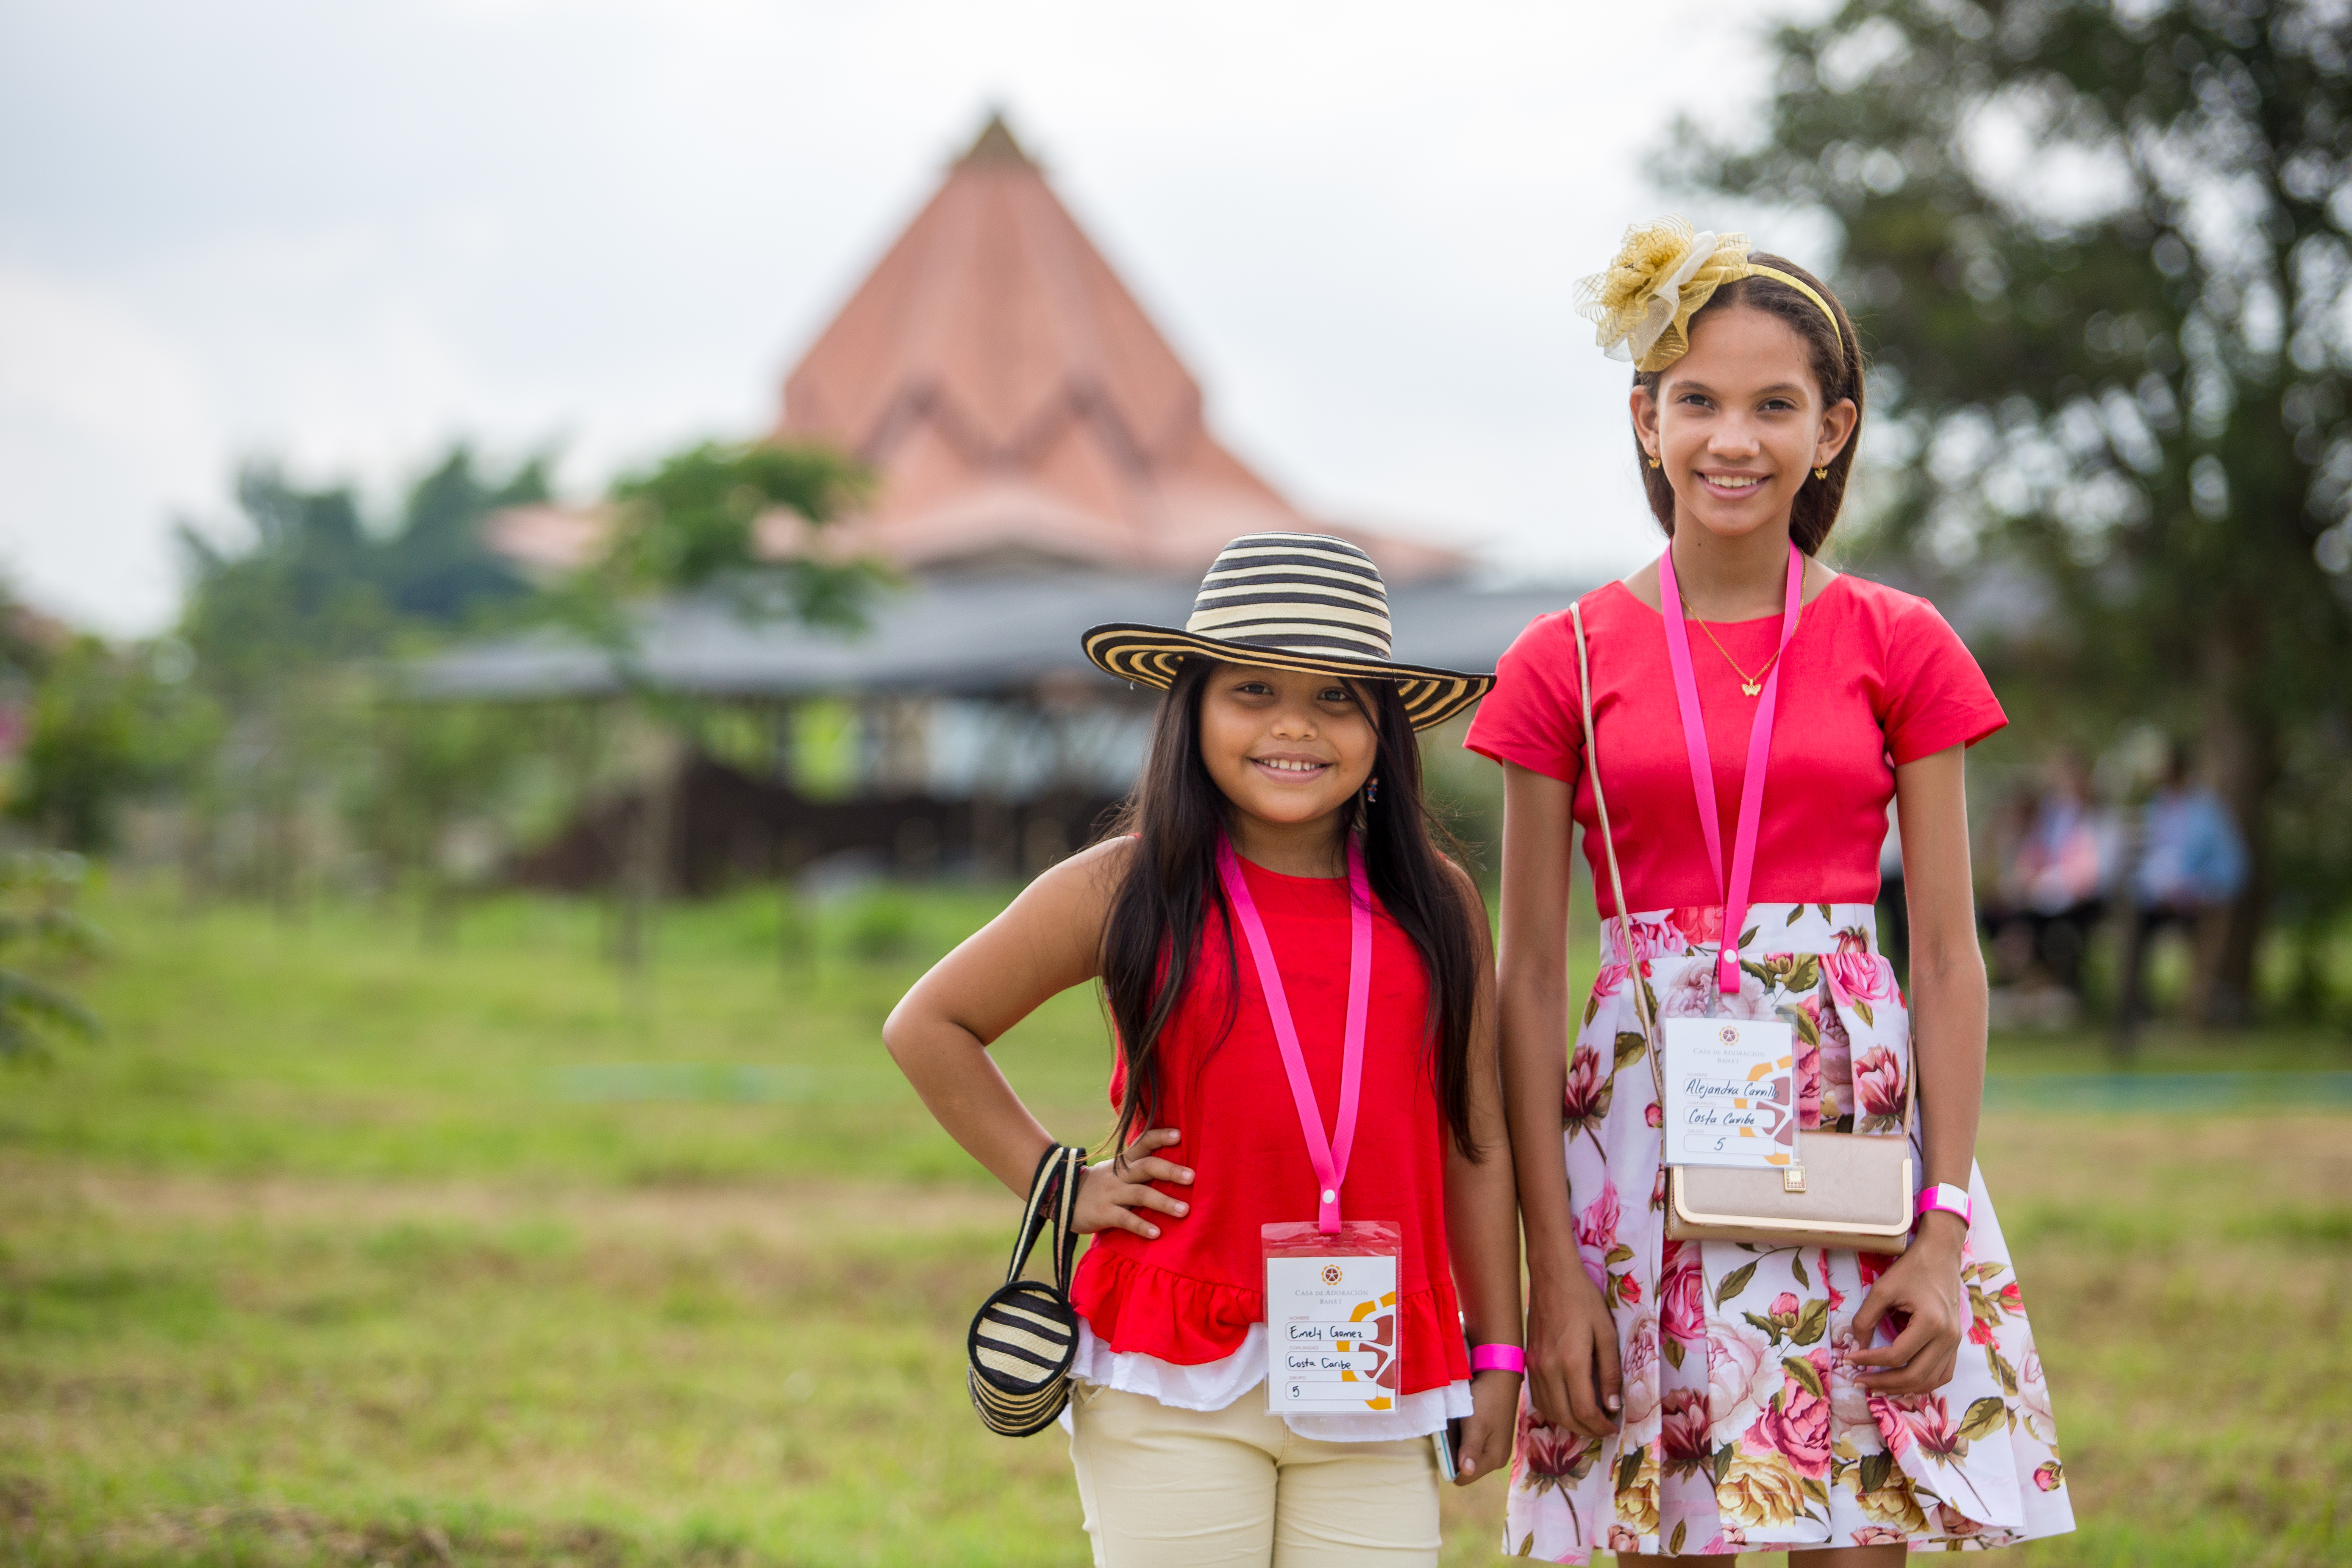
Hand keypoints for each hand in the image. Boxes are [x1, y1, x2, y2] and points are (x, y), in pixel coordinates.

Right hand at [1071, 1128, 1192, 1238]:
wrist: (1061, 1199)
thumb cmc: (1100, 1186)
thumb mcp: (1116, 1170)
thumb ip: (1138, 1167)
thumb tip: (1173, 1166)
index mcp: (1124, 1162)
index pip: (1143, 1143)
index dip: (1160, 1137)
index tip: (1179, 1135)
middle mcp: (1119, 1175)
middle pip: (1146, 1166)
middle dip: (1170, 1170)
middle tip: (1192, 1177)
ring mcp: (1111, 1194)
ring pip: (1140, 1194)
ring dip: (1164, 1202)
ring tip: (1185, 1210)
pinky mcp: (1103, 1214)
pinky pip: (1125, 1219)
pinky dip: (1141, 1226)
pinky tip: (1156, 1233)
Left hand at [1450, 1368, 1521, 1484]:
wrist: (1500, 1376)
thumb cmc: (1487, 1399)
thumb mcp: (1476, 1424)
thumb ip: (1470, 1449)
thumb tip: (1464, 1473)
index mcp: (1494, 1459)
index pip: (1465, 1478)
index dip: (1450, 1467)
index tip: (1444, 1448)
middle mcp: (1496, 1458)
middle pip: (1466, 1469)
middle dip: (1454, 1456)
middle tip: (1448, 1435)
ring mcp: (1495, 1448)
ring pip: (1468, 1457)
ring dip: (1458, 1446)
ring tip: (1454, 1428)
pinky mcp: (1492, 1438)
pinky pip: (1472, 1446)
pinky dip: (1464, 1438)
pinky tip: (1461, 1425)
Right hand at [1525, 1260, 1620, 1439]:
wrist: (1551, 1275)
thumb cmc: (1583, 1299)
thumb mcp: (1606, 1332)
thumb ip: (1609, 1371)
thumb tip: (1613, 1405)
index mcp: (1571, 1361)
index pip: (1584, 1410)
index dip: (1600, 1426)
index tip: (1613, 1428)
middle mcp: (1548, 1368)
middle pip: (1564, 1416)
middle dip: (1586, 1430)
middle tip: (1604, 1429)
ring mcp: (1534, 1365)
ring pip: (1548, 1410)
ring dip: (1568, 1423)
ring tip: (1588, 1422)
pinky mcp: (1527, 1360)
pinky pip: (1538, 1396)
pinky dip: (1553, 1409)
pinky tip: (1567, 1406)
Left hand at [1847, 1214, 1967, 1394]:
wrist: (1940, 1255)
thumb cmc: (1911, 1270)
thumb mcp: (1882, 1289)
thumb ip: (1865, 1319)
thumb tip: (1855, 1348)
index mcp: (1931, 1323)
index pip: (1896, 1355)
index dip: (1869, 1361)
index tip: (1848, 1360)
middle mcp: (1948, 1337)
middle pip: (1915, 1376)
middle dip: (1884, 1383)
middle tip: (1859, 1381)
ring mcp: (1955, 1342)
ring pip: (1931, 1381)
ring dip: (1903, 1389)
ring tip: (1877, 1387)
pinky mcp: (1955, 1343)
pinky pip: (1943, 1374)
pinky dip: (1923, 1383)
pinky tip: (1902, 1382)